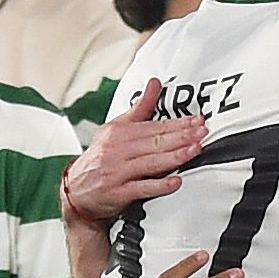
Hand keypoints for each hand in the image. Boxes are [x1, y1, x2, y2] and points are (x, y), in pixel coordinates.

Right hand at [63, 80, 206, 227]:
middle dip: (181, 137)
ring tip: (194, 150)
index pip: (153, 126)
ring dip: (175, 156)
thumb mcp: (116, 129)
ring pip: (151, 162)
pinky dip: (159, 185)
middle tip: (202, 132)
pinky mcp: (118, 193)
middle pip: (154, 142)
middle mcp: (117, 150)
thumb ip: (140, 108)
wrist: (76, 191)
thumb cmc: (100, 159)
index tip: (197, 121)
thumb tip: (155, 84)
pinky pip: (141, 188)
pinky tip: (175, 182)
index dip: (178, 123)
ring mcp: (117, 172)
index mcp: (118, 133)